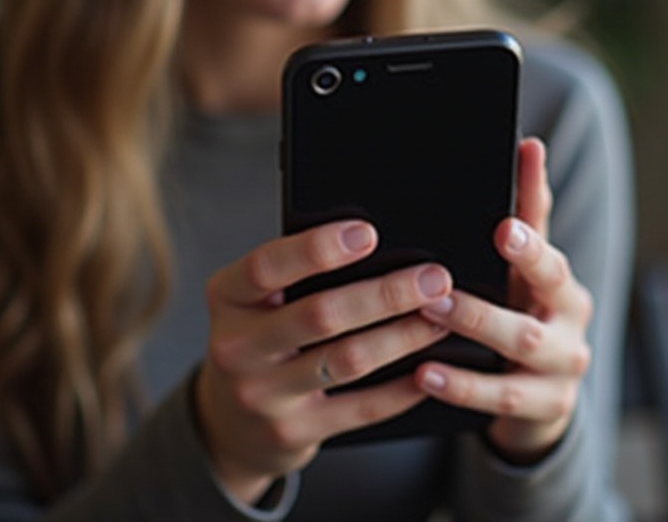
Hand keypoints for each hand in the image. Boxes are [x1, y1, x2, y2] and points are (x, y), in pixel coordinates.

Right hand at [195, 221, 451, 502]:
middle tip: (434, 278)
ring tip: (440, 315)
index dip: (317, 248)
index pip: (266, 266)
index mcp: (227, 298)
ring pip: (347, 360)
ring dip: (402, 336)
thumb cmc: (258, 336)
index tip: (368, 233)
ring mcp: (264, 397)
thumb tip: (370, 241)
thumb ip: (293, 272)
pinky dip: (401, 388)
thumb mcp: (253, 299)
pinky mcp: (294, 434)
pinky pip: (360, 409)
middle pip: (319, 314)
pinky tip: (429, 368)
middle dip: (385, 294)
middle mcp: (237, 348)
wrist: (230, 424)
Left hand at [416, 138, 592, 461]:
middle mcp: (572, 324)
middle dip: (490, 296)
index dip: (530, 244)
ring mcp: (563, 370)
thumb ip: (528, 209)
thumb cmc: (526, 310)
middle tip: (438, 284)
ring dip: (473, 331)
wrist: (544, 392)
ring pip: (522, 350)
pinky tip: (425, 373)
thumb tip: (530, 143)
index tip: (503, 228)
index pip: (550, 258)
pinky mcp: (546, 408)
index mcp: (563, 285)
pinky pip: (502, 399)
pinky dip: (463, 386)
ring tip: (428, 315)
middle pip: (539, 309)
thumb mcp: (528, 266)